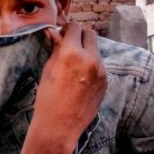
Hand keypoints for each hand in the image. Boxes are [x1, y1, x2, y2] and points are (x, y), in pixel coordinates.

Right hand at [32, 21, 106, 148]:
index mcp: (72, 54)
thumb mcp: (48, 69)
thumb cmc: (48, 98)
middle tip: (69, 45)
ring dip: (86, 51)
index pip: (75, 27)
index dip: (67, 29)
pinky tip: (79, 79)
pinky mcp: (105, 81)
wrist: (60, 125)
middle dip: (80, 36)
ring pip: (96, 50)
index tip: (62, 34)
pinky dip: (90, 65)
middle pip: (90, 34)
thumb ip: (56, 48)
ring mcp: (101, 71)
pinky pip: (99, 65)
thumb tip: (54, 32)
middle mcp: (90, 60)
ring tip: (73, 65)